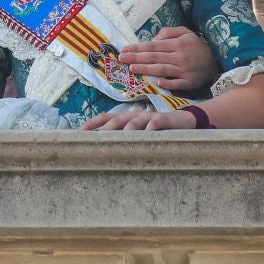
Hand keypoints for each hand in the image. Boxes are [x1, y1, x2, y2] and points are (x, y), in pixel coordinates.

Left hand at [80, 106, 195, 130]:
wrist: (183, 121)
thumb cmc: (157, 130)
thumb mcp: (140, 133)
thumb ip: (125, 138)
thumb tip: (105, 149)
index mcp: (127, 117)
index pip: (106, 117)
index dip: (94, 123)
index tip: (80, 131)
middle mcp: (135, 114)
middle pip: (117, 119)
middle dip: (105, 128)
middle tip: (94, 138)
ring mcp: (149, 116)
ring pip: (134, 122)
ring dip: (125, 129)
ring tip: (117, 139)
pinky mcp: (163, 119)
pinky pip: (155, 123)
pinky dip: (150, 129)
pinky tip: (146, 136)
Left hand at [114, 27, 218, 92]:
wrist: (217, 60)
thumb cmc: (196, 45)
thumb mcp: (185, 32)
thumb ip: (168, 32)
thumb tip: (153, 39)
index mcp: (177, 44)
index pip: (153, 46)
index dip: (138, 48)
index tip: (124, 49)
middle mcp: (179, 56)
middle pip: (154, 57)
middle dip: (136, 58)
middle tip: (121, 59)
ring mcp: (184, 70)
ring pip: (162, 69)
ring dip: (146, 69)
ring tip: (131, 69)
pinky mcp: (190, 82)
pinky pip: (177, 84)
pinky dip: (168, 83)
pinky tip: (157, 83)